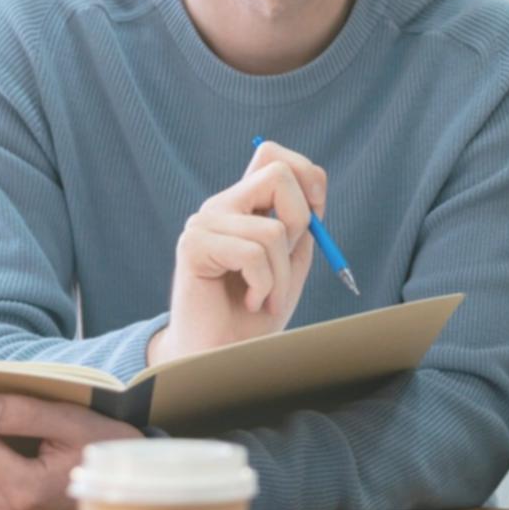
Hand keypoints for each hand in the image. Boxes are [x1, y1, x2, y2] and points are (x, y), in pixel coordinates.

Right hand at [151, 139, 326, 364]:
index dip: (306, 176)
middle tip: (289, 256)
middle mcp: (222, 206)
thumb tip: (313, 200)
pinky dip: (264, 285)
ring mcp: (204, 222)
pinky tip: (250, 300)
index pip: (272, 154)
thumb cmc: (254, 314)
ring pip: (272, 230)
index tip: (315, 218)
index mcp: (244, 205)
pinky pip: (253, 254)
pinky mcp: (193, 245)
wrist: (219, 355)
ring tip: (266, 297)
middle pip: (277, 173)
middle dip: (301, 219)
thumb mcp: (289, 265)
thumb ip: (300, 231)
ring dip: (282, 274)